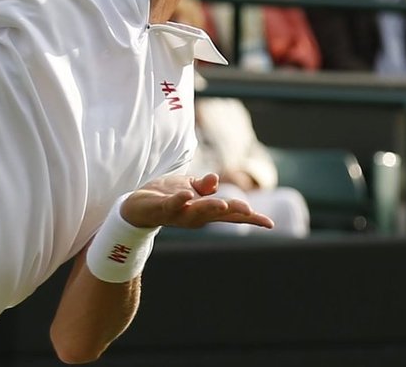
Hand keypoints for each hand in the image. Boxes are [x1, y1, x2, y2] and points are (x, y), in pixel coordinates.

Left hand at [121, 173, 272, 230]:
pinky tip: (188, 196)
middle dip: (234, 212)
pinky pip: (171, 205)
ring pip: (197, 212)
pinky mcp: (161, 208)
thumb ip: (204, 186)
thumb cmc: (167, 197)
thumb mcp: (189, 188)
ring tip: (224, 205)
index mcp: (205, 210)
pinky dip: (179, 202)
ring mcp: (179, 213)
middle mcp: (195, 216)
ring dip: (210, 208)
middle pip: (218, 214)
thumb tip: (216, 181)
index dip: (250, 219)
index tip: (270, 224)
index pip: (231, 214)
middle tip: (251, 212)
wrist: (135, 207)